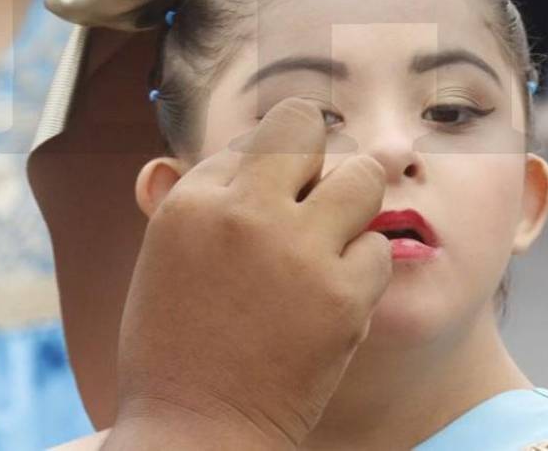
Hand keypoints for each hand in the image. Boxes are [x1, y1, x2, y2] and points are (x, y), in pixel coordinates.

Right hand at [106, 99, 391, 449]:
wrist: (197, 434)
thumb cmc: (178, 346)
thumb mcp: (169, 252)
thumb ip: (208, 193)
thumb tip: (251, 143)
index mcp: (192, 201)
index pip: (254, 137)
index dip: (267, 169)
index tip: (264, 205)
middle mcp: (243, 213)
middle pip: (305, 127)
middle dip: (314, 159)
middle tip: (310, 203)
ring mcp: (296, 251)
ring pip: (361, 176)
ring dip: (352, 203)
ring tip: (330, 241)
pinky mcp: (342, 296)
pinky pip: (379, 247)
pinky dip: (363, 269)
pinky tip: (333, 296)